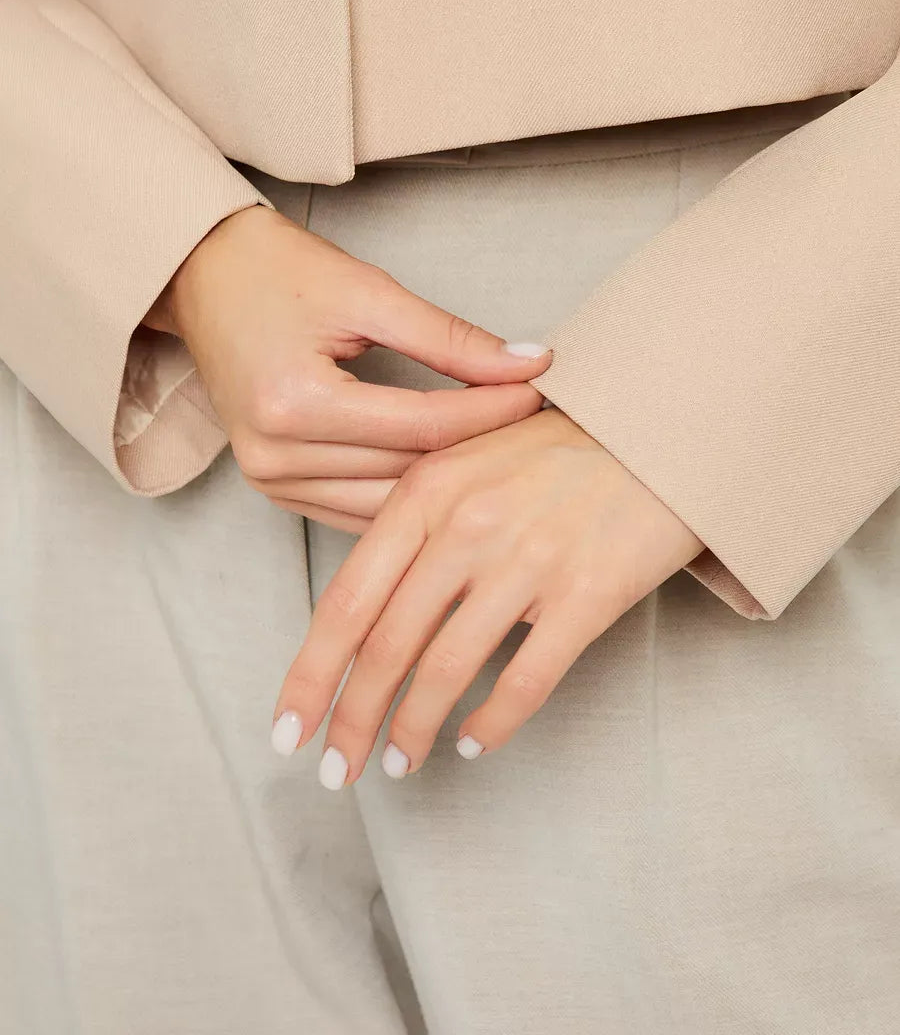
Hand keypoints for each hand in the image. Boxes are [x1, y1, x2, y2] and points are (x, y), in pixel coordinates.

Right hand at [145, 205, 550, 529]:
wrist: (200, 275)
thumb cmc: (276, 271)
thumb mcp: (369, 292)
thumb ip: (450, 338)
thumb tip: (528, 363)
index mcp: (295, 403)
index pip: (424, 425)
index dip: (493, 410)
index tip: (543, 393)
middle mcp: (274, 454)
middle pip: (409, 470)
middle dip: (480, 448)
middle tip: (540, 426)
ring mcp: (268, 479)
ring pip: (388, 504)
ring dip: (447, 482)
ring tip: (504, 454)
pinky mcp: (272, 487)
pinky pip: (357, 510)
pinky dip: (404, 495)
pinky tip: (447, 476)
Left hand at [271, 407, 703, 783]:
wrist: (658, 427)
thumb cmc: (557, 448)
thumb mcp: (467, 462)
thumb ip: (415, 524)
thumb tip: (371, 611)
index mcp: (426, 493)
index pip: (348, 601)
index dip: (311, 674)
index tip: (288, 728)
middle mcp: (467, 527)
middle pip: (387, 646)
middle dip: (352, 720)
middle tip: (335, 770)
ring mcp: (527, 560)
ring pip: (446, 671)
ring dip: (413, 730)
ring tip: (398, 764)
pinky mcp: (587, 592)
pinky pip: (526, 680)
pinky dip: (493, 723)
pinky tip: (475, 744)